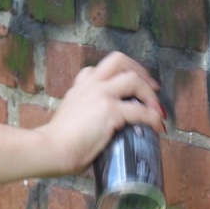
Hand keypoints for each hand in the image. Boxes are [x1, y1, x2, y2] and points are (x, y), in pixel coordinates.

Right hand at [37, 51, 164, 175]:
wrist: (52, 148)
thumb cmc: (59, 141)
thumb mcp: (69, 116)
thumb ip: (84, 113)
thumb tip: (100, 127)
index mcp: (80, 86)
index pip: (99, 68)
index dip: (119, 73)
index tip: (131, 84)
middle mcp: (91, 84)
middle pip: (119, 60)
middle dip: (140, 71)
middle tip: (152, 87)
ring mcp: (101, 94)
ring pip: (133, 79)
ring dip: (150, 94)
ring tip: (156, 110)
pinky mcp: (110, 110)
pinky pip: (140, 111)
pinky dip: (153, 118)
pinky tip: (157, 127)